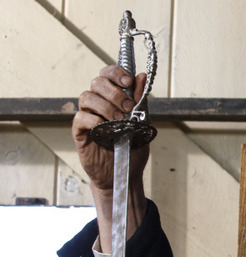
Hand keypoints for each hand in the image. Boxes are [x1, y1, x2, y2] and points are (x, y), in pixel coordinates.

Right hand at [73, 65, 149, 192]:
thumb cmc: (133, 148)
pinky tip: (105, 127)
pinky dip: (93, 119)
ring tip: (120, 121)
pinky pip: (80, 118)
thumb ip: (141, 102)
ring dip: (105, 106)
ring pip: (86, 97)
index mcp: (113, 98)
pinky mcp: (80, 132)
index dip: (116, 72)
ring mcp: (88, 117)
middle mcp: (98, 104)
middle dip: (114, 92)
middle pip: (97, 82)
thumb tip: (142, 77)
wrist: (125, 173)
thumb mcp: (142, 124)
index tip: (128, 80)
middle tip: (128, 107)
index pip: (108, 75)